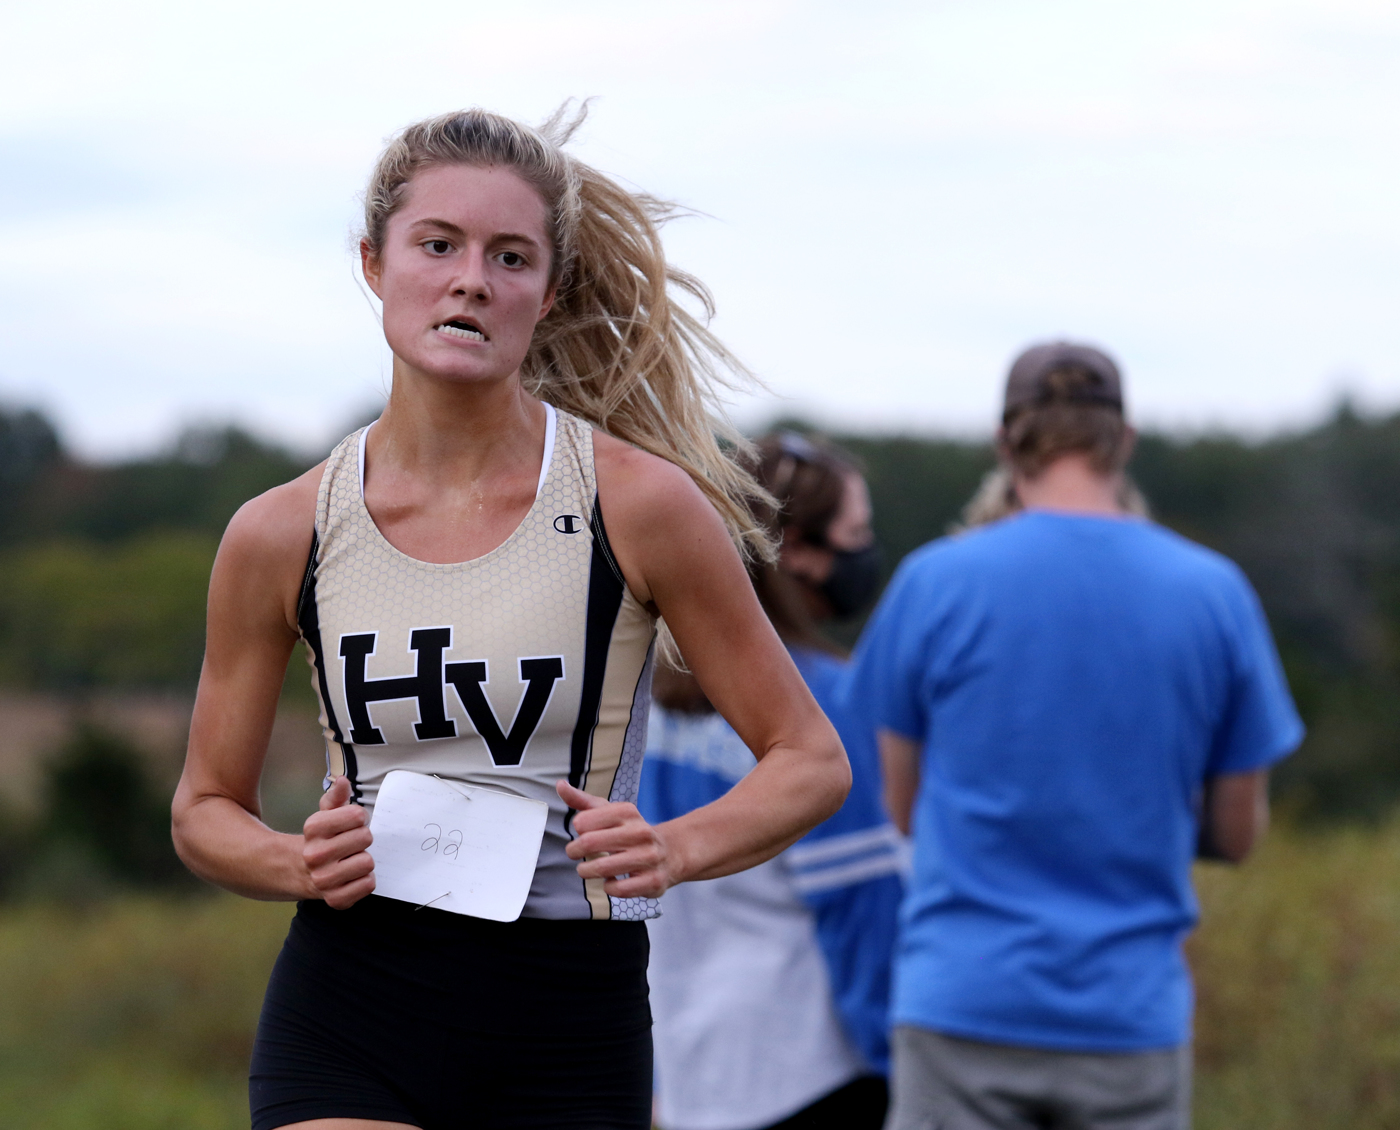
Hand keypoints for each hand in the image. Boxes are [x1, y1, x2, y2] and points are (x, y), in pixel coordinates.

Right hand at [302, 776, 374, 908]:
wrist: (302, 871)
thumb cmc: (323, 838)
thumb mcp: (325, 814)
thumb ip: (336, 796)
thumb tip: (342, 781)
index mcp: (313, 828)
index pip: (357, 815)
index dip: (360, 817)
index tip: (352, 823)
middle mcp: (315, 855)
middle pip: (366, 838)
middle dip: (364, 838)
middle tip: (353, 843)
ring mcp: (323, 879)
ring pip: (367, 863)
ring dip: (364, 860)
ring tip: (351, 860)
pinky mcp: (334, 899)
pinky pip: (368, 885)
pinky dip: (365, 880)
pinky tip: (352, 876)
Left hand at [557, 780, 679, 898]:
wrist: (670, 853)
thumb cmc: (631, 832)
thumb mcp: (610, 812)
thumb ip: (583, 801)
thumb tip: (560, 785)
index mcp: (627, 812)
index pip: (584, 820)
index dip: (577, 829)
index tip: (581, 833)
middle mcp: (640, 832)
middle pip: (589, 843)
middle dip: (574, 850)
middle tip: (575, 853)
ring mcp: (648, 857)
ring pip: (602, 868)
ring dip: (586, 871)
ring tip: (587, 869)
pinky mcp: (652, 881)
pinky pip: (618, 889)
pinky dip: (608, 887)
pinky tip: (610, 881)